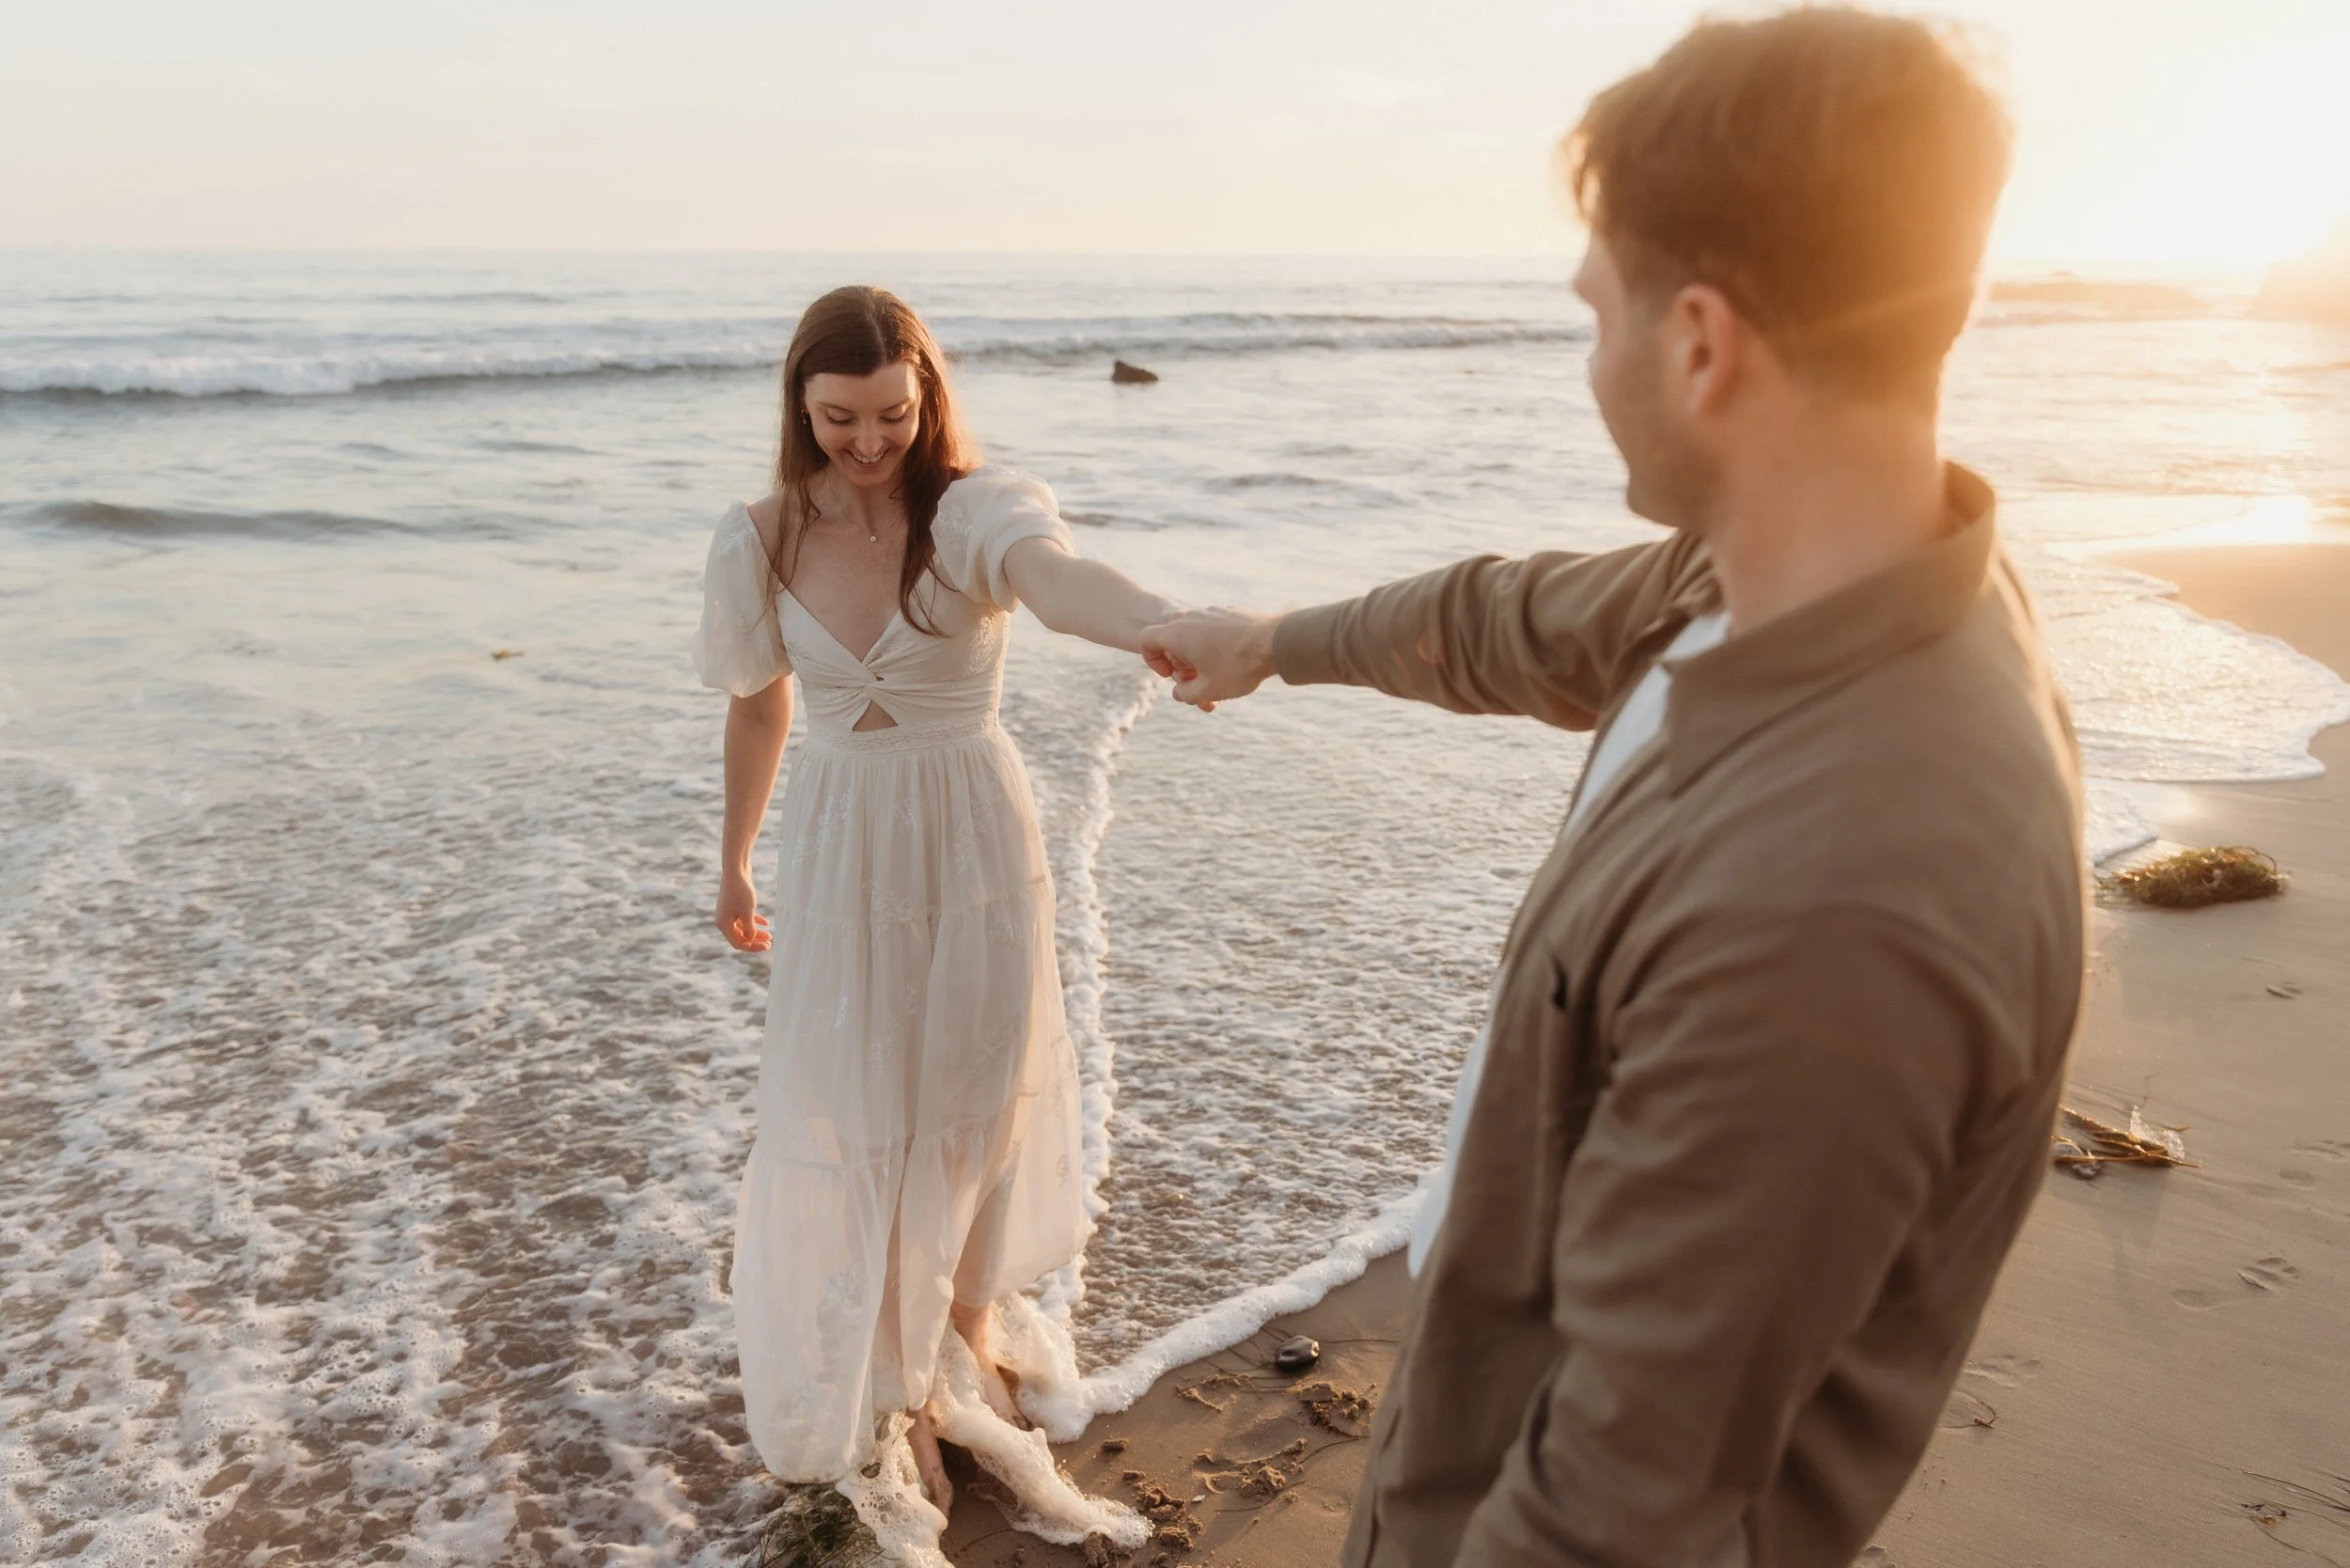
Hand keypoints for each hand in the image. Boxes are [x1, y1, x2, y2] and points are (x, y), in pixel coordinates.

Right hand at [717, 869, 770, 951]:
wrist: (736, 869)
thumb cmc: (741, 891)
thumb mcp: (747, 912)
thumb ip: (749, 928)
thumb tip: (751, 939)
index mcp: (723, 924)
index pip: (738, 943)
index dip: (752, 947)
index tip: (767, 946)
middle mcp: (724, 920)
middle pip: (740, 937)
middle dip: (755, 940)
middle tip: (770, 943)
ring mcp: (728, 912)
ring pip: (743, 928)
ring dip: (755, 932)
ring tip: (770, 935)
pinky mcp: (734, 905)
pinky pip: (744, 918)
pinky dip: (754, 921)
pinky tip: (766, 923)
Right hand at [1140, 607, 1280, 708]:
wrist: (1275, 642)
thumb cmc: (1238, 666)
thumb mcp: (1208, 690)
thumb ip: (1186, 694)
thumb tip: (1179, 692)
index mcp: (1177, 633)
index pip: (1146, 639)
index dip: (1153, 660)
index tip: (1171, 675)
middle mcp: (1190, 617)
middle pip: (1170, 637)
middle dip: (1178, 660)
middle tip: (1195, 677)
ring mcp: (1211, 611)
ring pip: (1193, 632)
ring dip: (1197, 653)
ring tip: (1216, 673)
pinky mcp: (1229, 612)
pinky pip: (1211, 628)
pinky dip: (1213, 644)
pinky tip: (1232, 660)